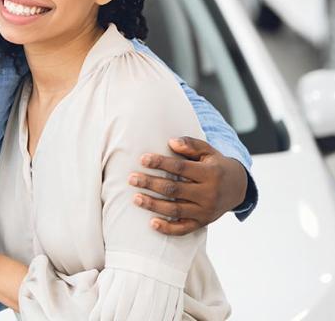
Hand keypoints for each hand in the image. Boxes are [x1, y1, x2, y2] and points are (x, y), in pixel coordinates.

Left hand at [129, 136, 247, 235]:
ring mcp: (205, 211)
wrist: (239, 188)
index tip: (143, 159)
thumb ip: (191, 145)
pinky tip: (152, 223)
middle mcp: (209, 194)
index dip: (161, 163)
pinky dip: (168, 228)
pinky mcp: (202, 223)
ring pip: (176, 209)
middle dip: (151, 184)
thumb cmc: (216, 166)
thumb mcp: (208, 151)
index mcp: (210, 173)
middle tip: (132, 179)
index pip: (180, 167)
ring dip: (153, 205)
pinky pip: (184, 229)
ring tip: (135, 198)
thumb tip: (171, 142)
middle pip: (174, 189)